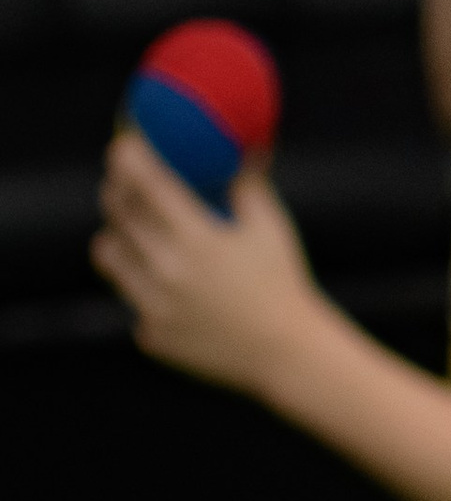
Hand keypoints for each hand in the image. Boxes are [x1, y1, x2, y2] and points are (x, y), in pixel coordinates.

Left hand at [94, 132, 327, 393]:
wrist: (288, 356)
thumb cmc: (284, 285)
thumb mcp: (271, 228)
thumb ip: (248, 184)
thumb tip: (244, 145)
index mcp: (196, 238)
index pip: (144, 182)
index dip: (127, 156)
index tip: (123, 144)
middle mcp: (166, 270)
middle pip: (118, 214)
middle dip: (117, 192)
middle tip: (124, 186)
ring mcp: (154, 306)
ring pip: (110, 256)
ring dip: (118, 238)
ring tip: (136, 237)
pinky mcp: (153, 335)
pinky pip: (132, 301)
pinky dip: (144, 290)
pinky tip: (168, 290)